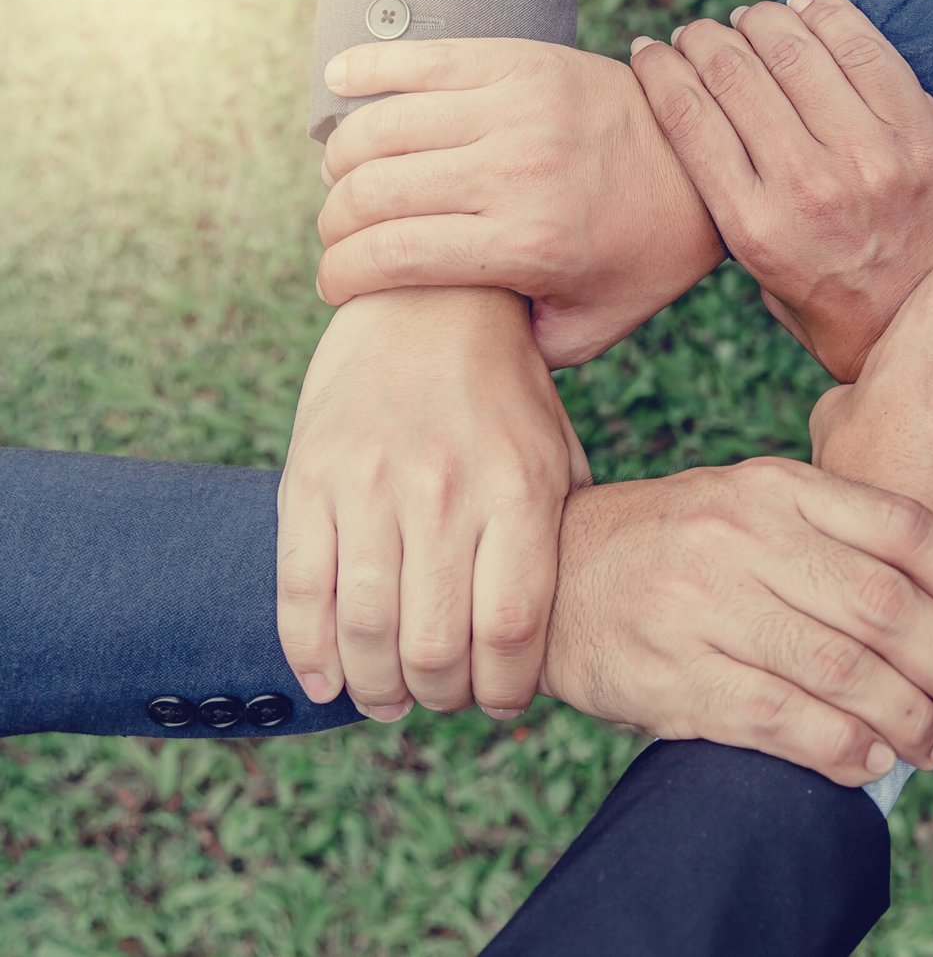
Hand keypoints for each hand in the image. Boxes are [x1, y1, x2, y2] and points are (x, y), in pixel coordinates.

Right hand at [276, 286, 588, 720]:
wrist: (425, 300)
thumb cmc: (504, 393)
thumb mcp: (557, 454)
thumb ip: (559, 539)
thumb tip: (559, 638)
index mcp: (520, 491)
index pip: (512, 629)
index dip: (505, 690)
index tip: (502, 705)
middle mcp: (447, 491)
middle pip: (436, 645)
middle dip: (441, 697)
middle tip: (444, 701)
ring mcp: (371, 484)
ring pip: (366, 629)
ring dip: (377, 688)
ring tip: (391, 701)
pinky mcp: (310, 476)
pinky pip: (301, 588)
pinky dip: (310, 652)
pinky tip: (329, 680)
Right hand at [313, 40, 722, 367]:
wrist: (703, 168)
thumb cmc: (642, 258)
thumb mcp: (589, 328)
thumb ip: (515, 349)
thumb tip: (441, 350)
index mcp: (528, 242)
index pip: (390, 255)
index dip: (340, 274)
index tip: (334, 287)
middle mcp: (517, 170)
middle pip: (372, 191)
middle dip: (334, 223)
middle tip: (339, 238)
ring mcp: (516, 106)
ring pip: (381, 126)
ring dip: (342, 158)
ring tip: (346, 181)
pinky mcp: (520, 59)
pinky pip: (416, 57)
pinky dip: (364, 69)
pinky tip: (339, 85)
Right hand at [537, 459, 932, 785]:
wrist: (551, 575)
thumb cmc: (673, 542)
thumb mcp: (747, 501)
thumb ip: (831, 530)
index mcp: (773, 488)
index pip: (900, 527)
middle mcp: (742, 539)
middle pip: (884, 607)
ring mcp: (704, 609)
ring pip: (842, 671)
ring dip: (909, 719)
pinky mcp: (674, 678)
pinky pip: (781, 722)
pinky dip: (842, 750)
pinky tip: (870, 762)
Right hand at [628, 0, 932, 380]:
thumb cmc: (839, 308)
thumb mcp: (766, 284)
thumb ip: (736, 213)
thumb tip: (704, 130)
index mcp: (757, 230)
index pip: (689, 117)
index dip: (659, 69)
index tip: (649, 51)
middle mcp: (810, 188)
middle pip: (735, 75)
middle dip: (704, 40)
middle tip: (699, 33)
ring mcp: (871, 157)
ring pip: (796, 51)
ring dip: (760, 21)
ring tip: (749, 20)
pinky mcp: (921, 136)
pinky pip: (866, 49)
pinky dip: (828, 16)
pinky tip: (807, 10)